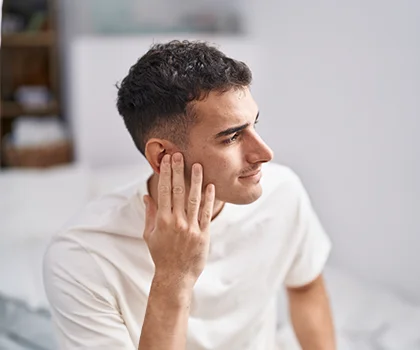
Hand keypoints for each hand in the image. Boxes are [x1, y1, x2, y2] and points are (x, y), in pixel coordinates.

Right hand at [143, 153, 214, 287]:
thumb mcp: (149, 235)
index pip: (163, 191)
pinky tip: (210, 186)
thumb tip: (146, 196)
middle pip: (177, 191)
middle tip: (179, 154)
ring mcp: (190, 228)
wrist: (175, 276)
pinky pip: (207, 213)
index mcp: (161, 220)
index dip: (165, 174)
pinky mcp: (203, 234)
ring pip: (194, 199)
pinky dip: (209, 199)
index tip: (166, 160)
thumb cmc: (161, 255)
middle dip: (178, 171)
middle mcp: (176, 222)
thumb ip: (149, 214)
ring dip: (196, 181)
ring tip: (198, 165)